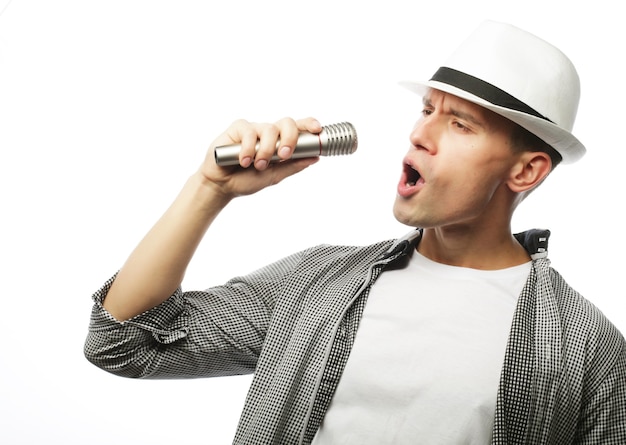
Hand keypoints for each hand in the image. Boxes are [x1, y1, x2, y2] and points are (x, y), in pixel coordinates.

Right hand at [199, 117, 321, 198]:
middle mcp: (268, 133)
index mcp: (279, 142)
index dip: (309, 124)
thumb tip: (315, 158)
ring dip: (266, 150)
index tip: (317, 129)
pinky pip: (249, 132)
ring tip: (257, 165)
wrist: (222, 186)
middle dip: (290, 138)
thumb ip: (292, 166)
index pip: (297, 128)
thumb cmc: (246, 180)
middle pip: (287, 123)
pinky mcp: (238, 128)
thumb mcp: (274, 176)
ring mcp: (254, 129)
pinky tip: (243, 161)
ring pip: (269, 129)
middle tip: (284, 154)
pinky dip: (248, 148)